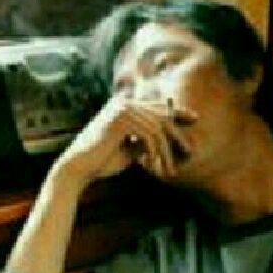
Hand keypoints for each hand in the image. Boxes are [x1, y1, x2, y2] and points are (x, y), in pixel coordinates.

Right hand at [54, 95, 197, 187]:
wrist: (78, 169)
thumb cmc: (101, 162)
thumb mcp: (129, 150)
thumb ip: (144, 141)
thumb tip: (164, 140)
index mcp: (123, 106)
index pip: (156, 106)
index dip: (177, 112)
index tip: (194, 119)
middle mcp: (123, 103)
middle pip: (161, 113)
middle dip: (178, 133)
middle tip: (190, 150)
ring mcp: (122, 109)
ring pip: (157, 128)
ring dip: (166, 152)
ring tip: (170, 170)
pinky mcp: (121, 121)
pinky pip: (149, 135)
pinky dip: (155, 153)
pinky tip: (156, 167)